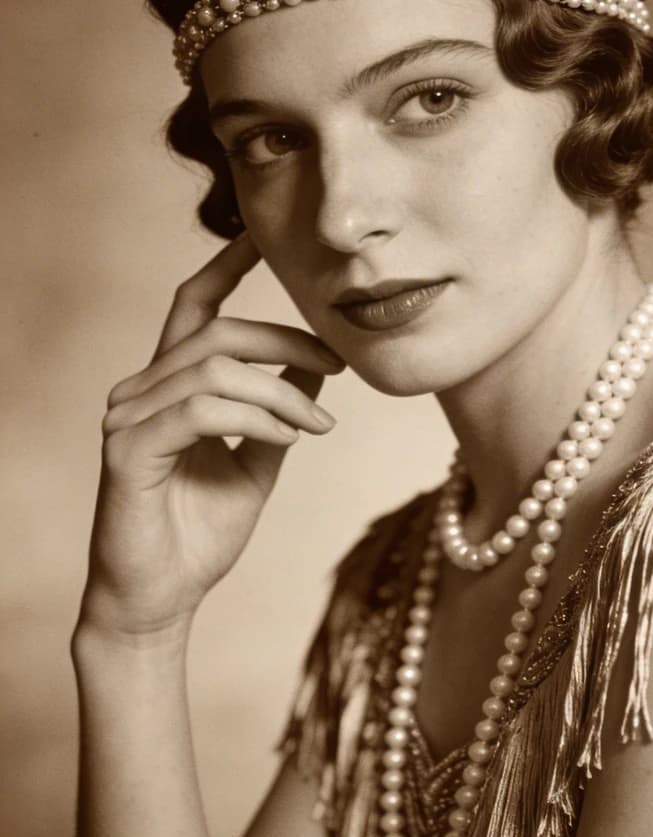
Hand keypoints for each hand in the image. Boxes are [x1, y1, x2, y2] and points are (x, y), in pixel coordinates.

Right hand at [78, 233, 345, 640]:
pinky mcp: (128, 450)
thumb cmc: (202, 531)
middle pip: (220, 330)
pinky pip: (203, 409)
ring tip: (318, 425)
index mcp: (170, 386)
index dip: (225, 266)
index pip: (195, 307)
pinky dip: (258, 416)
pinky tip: (291, 437)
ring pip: (217, 368)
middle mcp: (141, 391)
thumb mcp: (259, 458)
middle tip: (340, 363)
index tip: (264, 237)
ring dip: (283, 391)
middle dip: (287, 340)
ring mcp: (129, 418)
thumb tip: (315, 366)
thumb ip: (279, 409)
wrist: (163, 599)